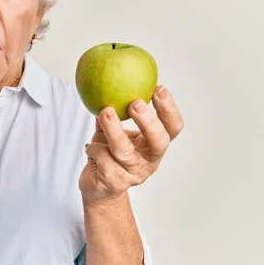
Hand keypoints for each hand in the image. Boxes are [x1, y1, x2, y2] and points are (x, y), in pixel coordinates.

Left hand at [79, 85, 183, 205]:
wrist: (98, 187)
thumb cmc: (108, 154)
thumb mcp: (112, 130)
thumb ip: (114, 110)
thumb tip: (108, 77)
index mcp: (154, 145)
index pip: (173, 128)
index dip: (169, 109)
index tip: (158, 89)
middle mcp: (149, 160)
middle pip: (159, 141)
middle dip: (148, 121)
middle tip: (135, 103)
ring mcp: (133, 174)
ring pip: (125, 150)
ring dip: (114, 129)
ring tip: (105, 111)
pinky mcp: (115, 183)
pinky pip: (103, 159)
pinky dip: (95, 148)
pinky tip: (90, 146)